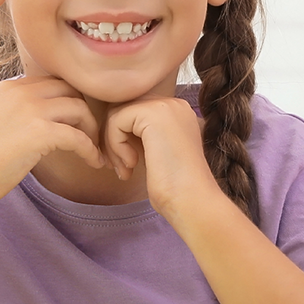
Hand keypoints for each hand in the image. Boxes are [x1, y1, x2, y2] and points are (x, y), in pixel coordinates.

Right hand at [0, 76, 108, 210]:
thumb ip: (20, 113)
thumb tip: (45, 120)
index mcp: (11, 87)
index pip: (55, 82)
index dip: (71, 101)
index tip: (78, 123)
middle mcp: (21, 92)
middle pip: (71, 90)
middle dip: (85, 112)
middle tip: (90, 136)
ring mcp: (30, 110)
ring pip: (80, 108)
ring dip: (91, 131)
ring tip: (92, 151)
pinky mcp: (39, 133)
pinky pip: (78, 137)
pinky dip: (90, 150)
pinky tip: (93, 163)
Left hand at [100, 95, 218, 215]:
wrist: (191, 200)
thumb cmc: (175, 188)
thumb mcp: (157, 153)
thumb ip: (142, 136)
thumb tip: (112, 126)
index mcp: (177, 112)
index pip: (135, 114)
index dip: (124, 138)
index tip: (127, 165)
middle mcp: (174, 104)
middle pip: (123, 111)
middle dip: (115, 141)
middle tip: (121, 168)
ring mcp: (165, 106)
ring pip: (116, 115)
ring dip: (113, 146)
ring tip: (126, 170)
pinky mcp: (152, 113)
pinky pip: (116, 121)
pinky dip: (116, 145)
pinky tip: (132, 165)